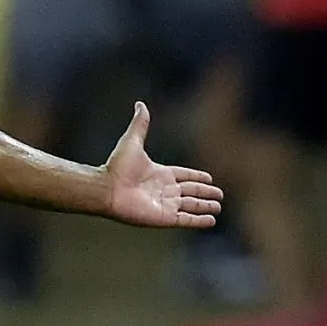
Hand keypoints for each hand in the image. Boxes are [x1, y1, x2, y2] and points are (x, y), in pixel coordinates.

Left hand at [101, 104, 224, 229]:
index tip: (209, 178)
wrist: (107, 188)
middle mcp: (164, 190)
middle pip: (191, 191)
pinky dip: (199, 221)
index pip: (184, 175)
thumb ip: (140, 124)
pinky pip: (186, 219)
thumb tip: (140, 104)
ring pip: (191, 206)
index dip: (196, 176)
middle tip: (219, 195)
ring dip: (205, 206)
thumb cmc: (118, 167)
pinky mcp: (164, 217)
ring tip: (218, 207)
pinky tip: (211, 221)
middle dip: (205, 192)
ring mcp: (165, 205)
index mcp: (160, 173)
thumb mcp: (132, 141)